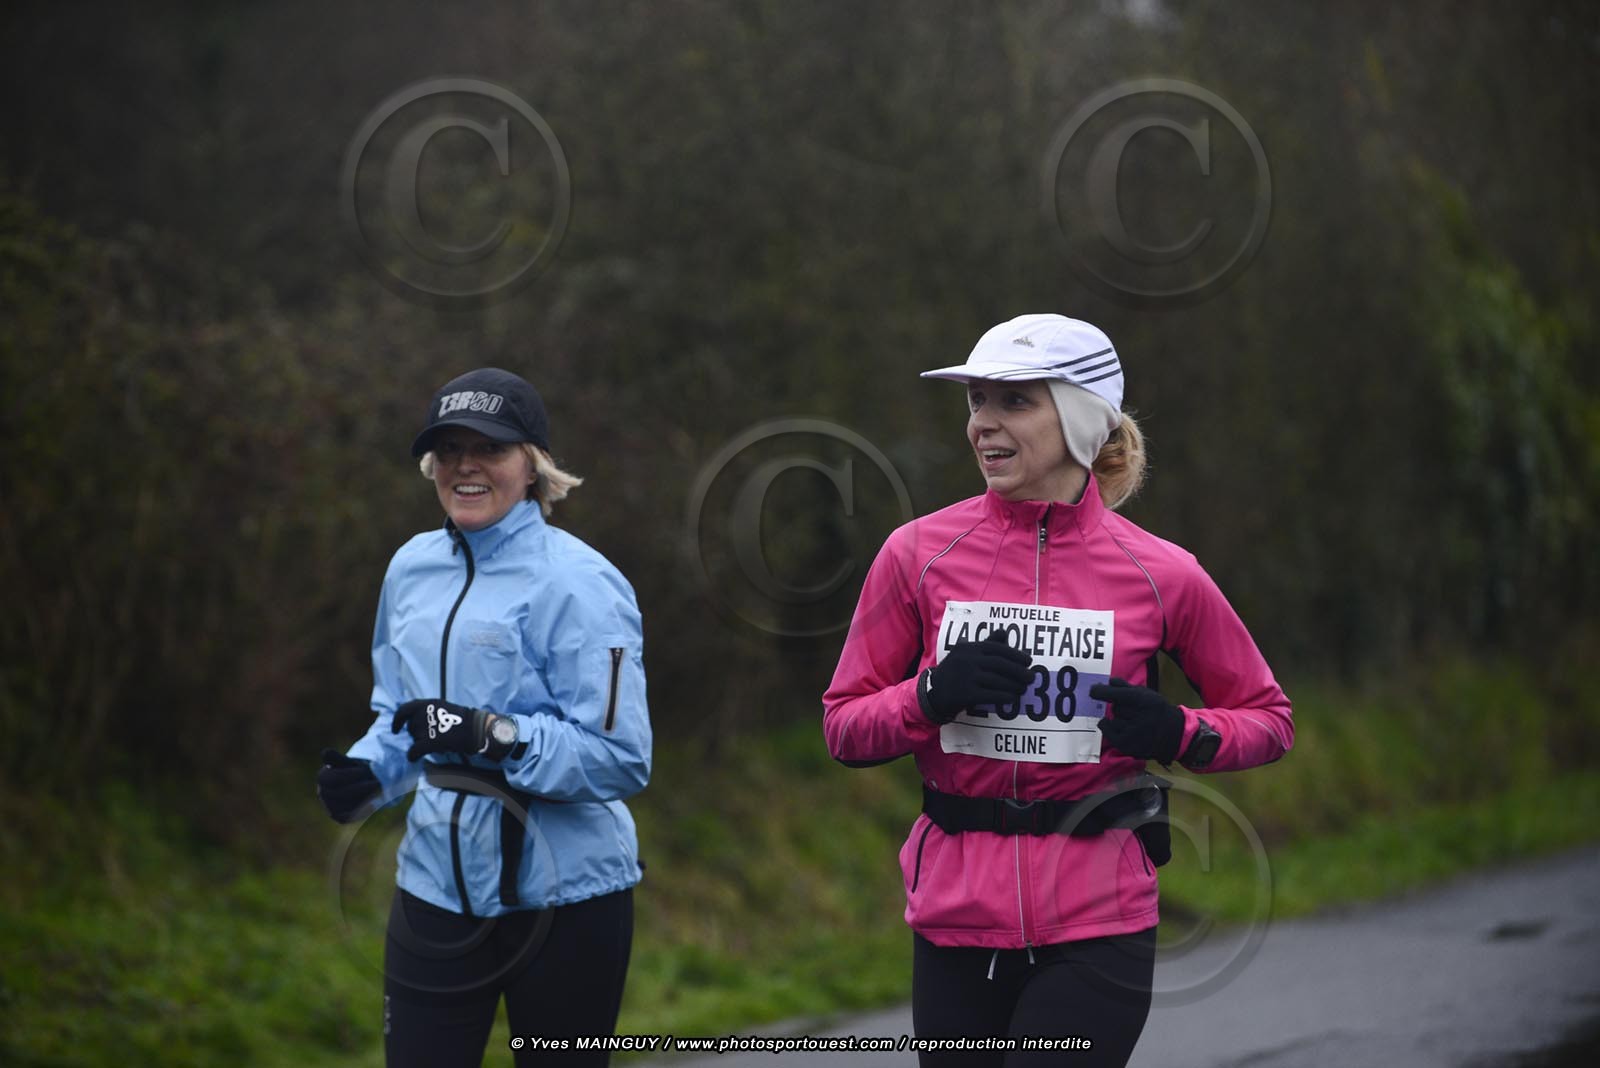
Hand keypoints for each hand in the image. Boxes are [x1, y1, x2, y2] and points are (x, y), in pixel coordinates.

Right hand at [316, 748, 379, 822]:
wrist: (363, 784)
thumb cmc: (355, 771)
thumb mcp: (349, 763)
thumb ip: (337, 758)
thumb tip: (325, 752)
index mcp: (323, 777)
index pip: (328, 778)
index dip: (346, 775)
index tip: (362, 771)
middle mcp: (323, 793)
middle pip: (338, 792)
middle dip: (358, 787)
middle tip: (375, 782)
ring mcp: (329, 806)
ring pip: (344, 804)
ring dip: (362, 797)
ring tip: (375, 790)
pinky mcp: (339, 816)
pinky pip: (348, 815)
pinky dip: (360, 808)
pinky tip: (372, 801)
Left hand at [390, 698, 510, 760]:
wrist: (476, 729)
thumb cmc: (463, 720)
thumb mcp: (443, 708)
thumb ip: (428, 713)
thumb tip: (415, 723)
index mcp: (427, 703)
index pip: (404, 710)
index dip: (397, 720)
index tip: (396, 729)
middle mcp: (424, 714)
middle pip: (411, 727)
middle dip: (417, 734)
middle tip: (432, 737)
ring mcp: (426, 727)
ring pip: (414, 739)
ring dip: (421, 742)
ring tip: (438, 743)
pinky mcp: (429, 741)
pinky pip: (414, 751)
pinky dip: (413, 755)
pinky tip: (414, 758)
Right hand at [918, 635, 1032, 723]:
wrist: (933, 692)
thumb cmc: (955, 672)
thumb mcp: (966, 654)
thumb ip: (986, 644)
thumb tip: (1004, 632)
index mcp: (969, 648)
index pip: (997, 649)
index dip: (1015, 655)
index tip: (1028, 661)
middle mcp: (967, 660)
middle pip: (999, 664)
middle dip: (1018, 671)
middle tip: (1031, 677)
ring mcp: (965, 677)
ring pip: (997, 680)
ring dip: (1014, 685)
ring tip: (1023, 689)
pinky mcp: (965, 694)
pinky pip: (990, 695)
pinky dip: (1004, 696)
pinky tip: (1012, 698)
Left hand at [1090, 678, 1183, 763]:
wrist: (1174, 735)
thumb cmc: (1156, 711)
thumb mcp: (1147, 694)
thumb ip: (1126, 687)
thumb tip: (1107, 682)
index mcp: (1144, 701)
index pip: (1118, 695)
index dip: (1102, 692)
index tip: (1092, 691)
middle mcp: (1140, 717)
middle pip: (1116, 708)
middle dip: (1120, 708)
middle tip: (1132, 712)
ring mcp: (1133, 733)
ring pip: (1112, 721)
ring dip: (1118, 720)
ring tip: (1133, 723)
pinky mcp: (1127, 745)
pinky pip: (1107, 732)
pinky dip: (1108, 728)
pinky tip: (1117, 727)